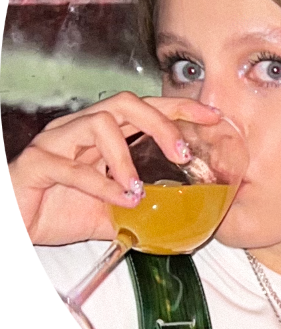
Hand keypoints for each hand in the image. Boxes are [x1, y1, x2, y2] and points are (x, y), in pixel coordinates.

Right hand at [10, 92, 220, 245]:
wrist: (14, 224)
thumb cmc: (57, 210)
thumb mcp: (111, 213)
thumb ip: (142, 212)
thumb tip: (180, 222)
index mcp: (101, 133)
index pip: (145, 108)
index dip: (180, 108)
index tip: (213, 117)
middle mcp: (79, 128)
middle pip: (126, 103)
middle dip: (162, 123)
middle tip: (183, 154)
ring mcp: (56, 142)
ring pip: (99, 123)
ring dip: (127, 156)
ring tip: (139, 188)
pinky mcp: (35, 164)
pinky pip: (72, 166)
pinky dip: (102, 185)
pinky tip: (120, 201)